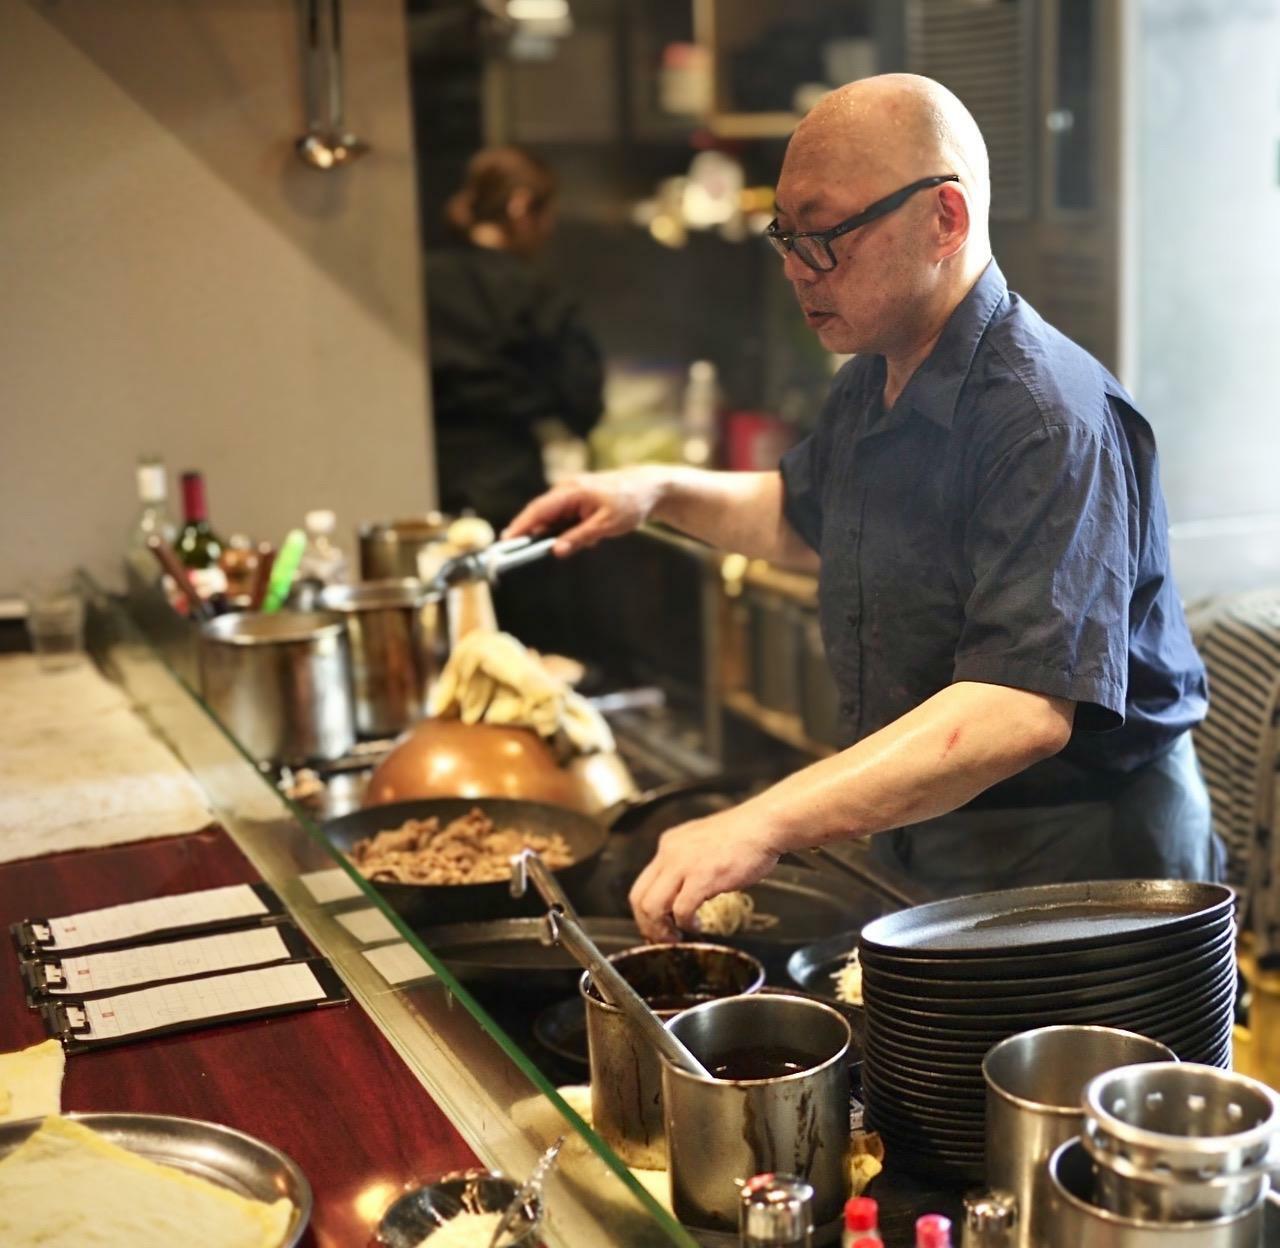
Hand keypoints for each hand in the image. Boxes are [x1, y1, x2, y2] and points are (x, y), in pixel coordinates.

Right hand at [502, 468, 667, 556]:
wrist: (650, 487)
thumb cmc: (630, 503)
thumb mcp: (606, 525)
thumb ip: (579, 538)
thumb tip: (555, 551)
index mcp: (572, 491)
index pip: (539, 510)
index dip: (521, 525)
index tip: (506, 541)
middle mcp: (567, 488)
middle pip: (541, 513)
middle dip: (532, 532)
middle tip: (521, 551)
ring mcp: (572, 492)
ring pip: (554, 517)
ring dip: (559, 534)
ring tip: (583, 542)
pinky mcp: (578, 499)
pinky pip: (565, 516)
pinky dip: (570, 530)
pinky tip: (591, 538)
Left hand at [627, 806, 781, 942]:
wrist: (763, 825)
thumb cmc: (744, 836)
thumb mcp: (703, 843)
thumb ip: (689, 863)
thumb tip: (685, 890)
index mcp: (669, 844)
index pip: (642, 882)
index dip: (646, 910)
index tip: (658, 925)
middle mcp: (669, 852)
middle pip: (638, 897)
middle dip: (647, 924)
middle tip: (662, 938)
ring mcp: (684, 865)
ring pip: (652, 906)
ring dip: (661, 929)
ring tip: (677, 937)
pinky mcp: (702, 877)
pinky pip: (681, 910)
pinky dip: (686, 924)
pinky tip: (697, 926)